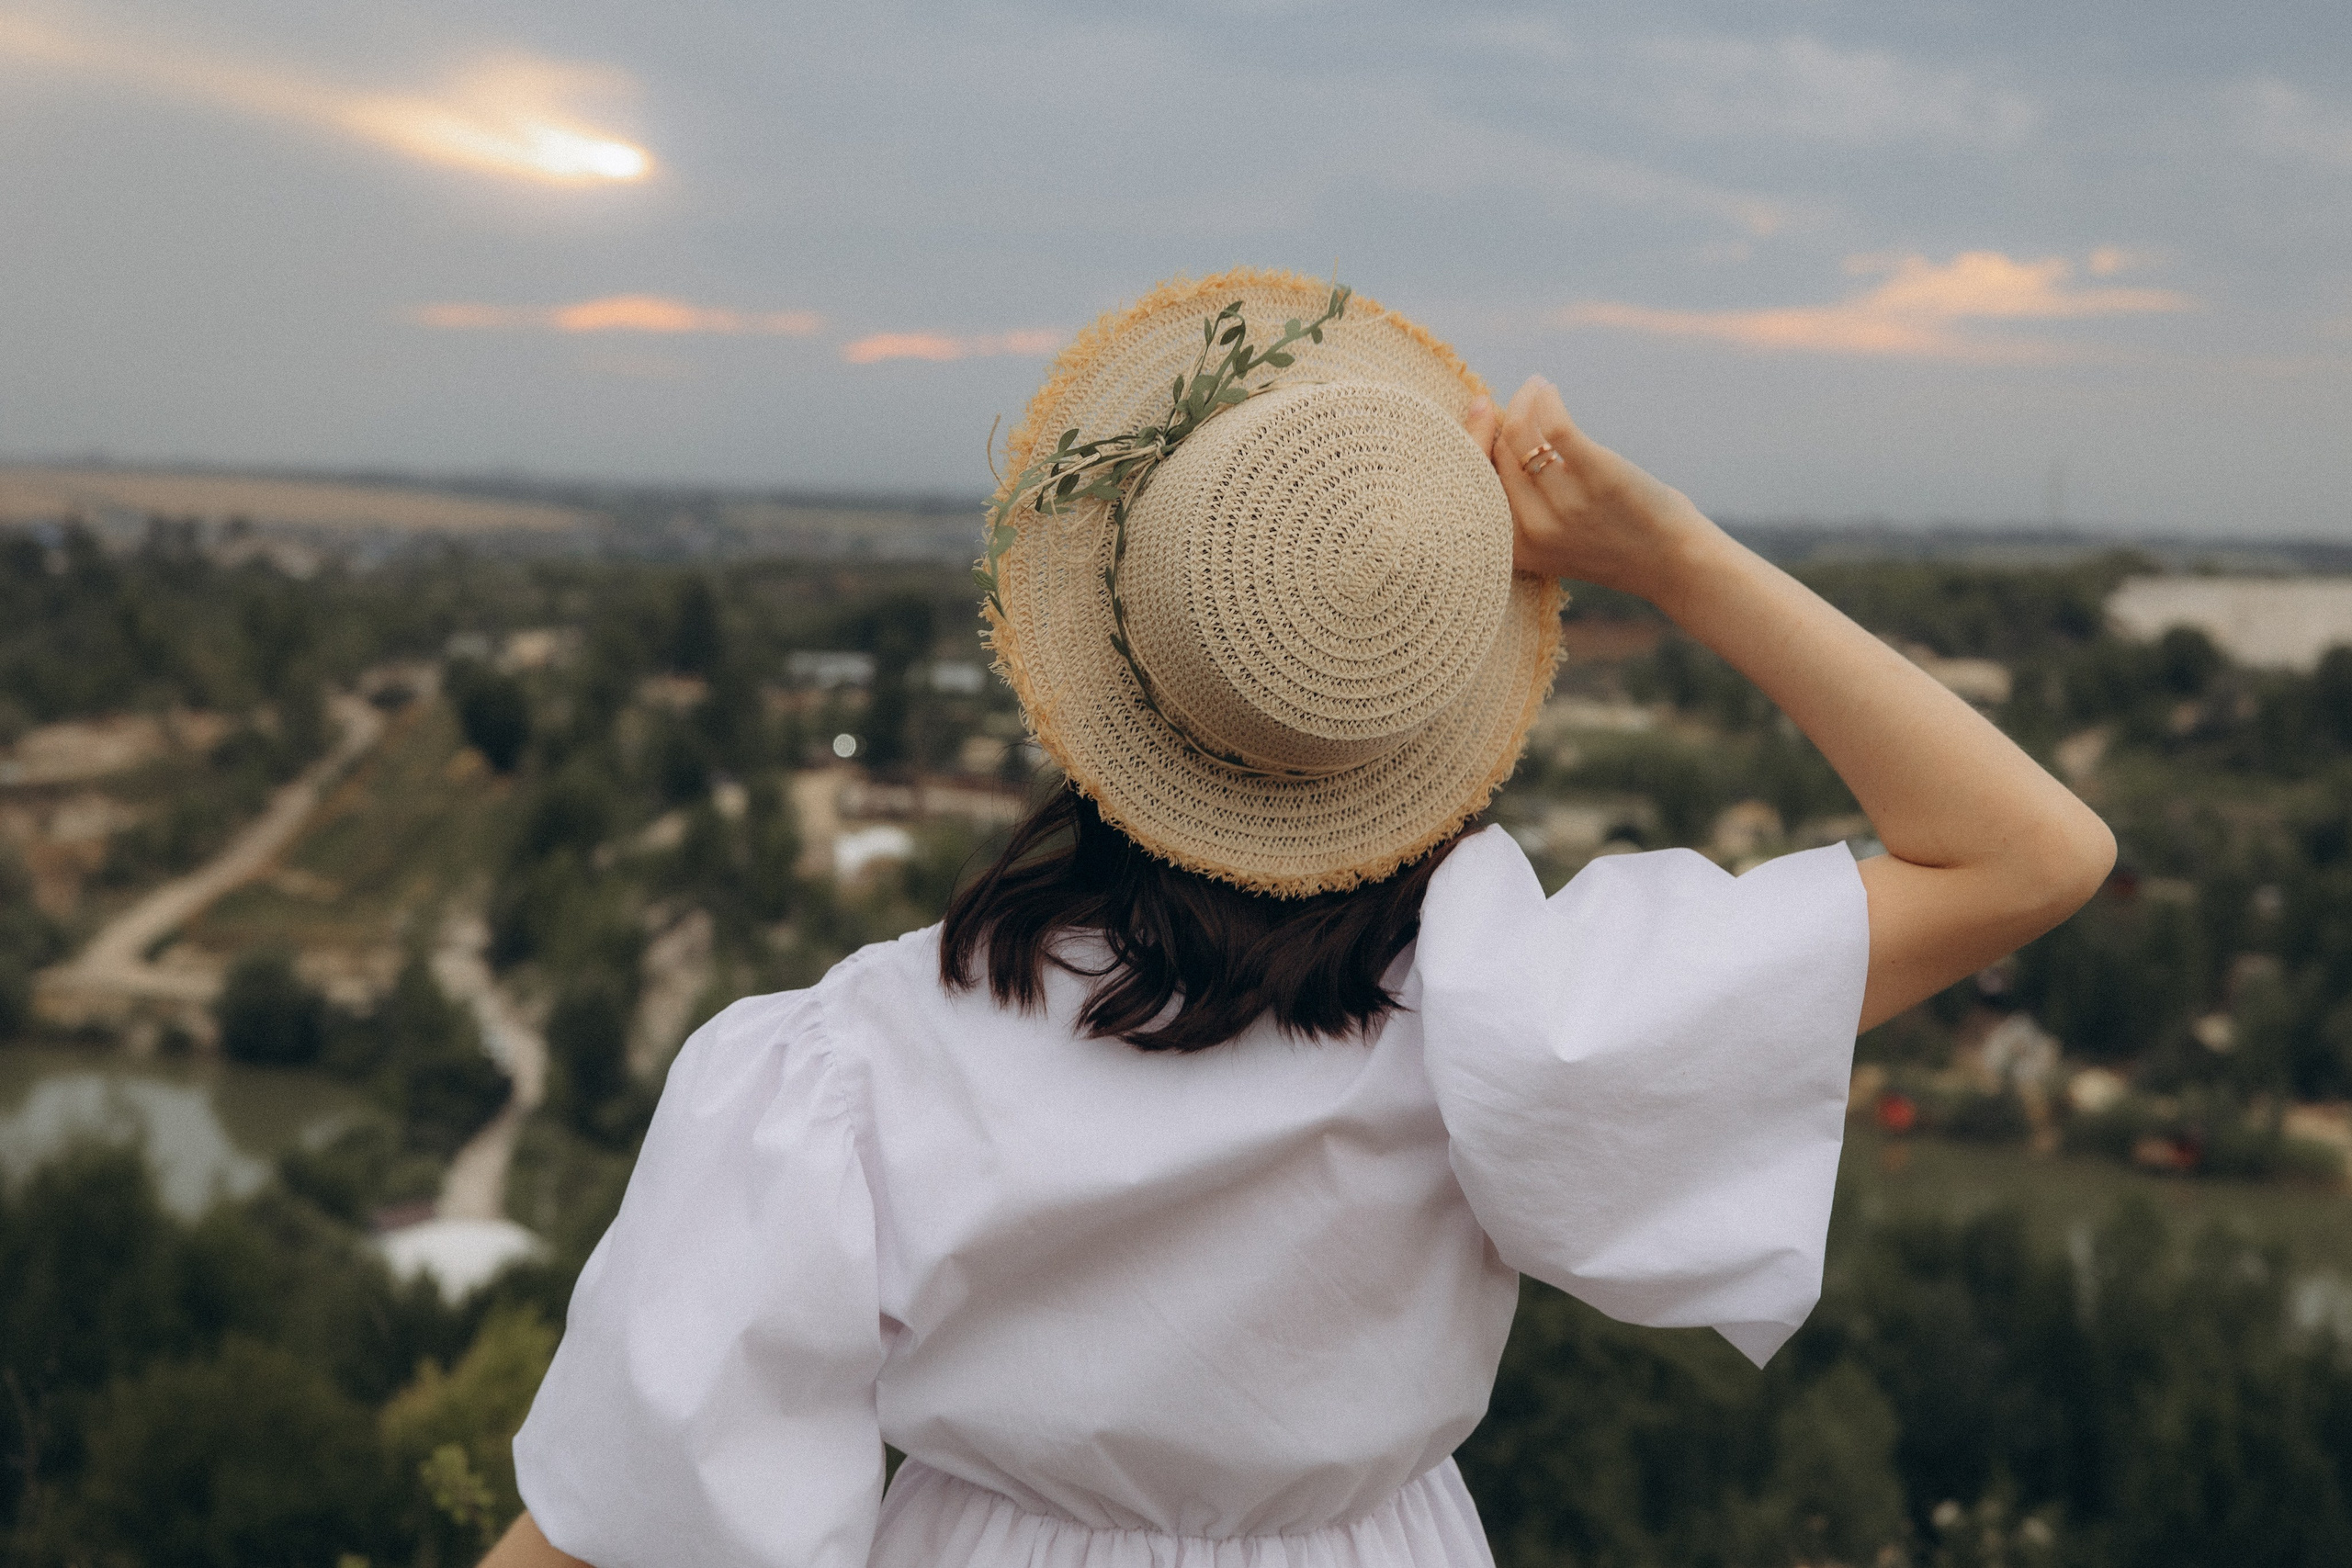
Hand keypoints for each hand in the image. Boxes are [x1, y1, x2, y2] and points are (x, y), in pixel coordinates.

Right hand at [1464, 376, 1720, 601]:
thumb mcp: (1554, 540)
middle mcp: (1534, 530)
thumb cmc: (1613, 544)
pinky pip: (1556, 426)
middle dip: (1501, 417)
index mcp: (1515, 549)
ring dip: (1525, 400)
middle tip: (1516, 397)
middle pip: (1496, 455)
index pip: (1475, 484)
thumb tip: (1503, 437)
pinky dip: (1546, 400)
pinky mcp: (1597, 477)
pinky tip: (1549, 391)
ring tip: (1535, 388)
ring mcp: (1565, 505)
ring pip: (1521, 435)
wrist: (1672, 564)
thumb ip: (1525, 505)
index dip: (1472, 440)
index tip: (1480, 409)